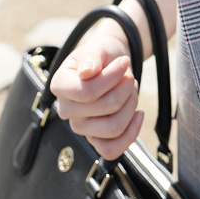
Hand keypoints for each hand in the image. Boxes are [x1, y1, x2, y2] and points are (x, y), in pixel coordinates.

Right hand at [49, 26, 143, 159]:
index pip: (87, 92)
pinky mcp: (95, 139)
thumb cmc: (102, 56)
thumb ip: (91, 55)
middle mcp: (66, 109)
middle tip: (128, 76)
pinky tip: (139, 113)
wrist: (111, 64)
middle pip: (107, 107)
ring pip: (113, 128)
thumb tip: (87, 71)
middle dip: (126, 87)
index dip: (112, 77)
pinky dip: (131, 134)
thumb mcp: (96, 47)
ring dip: (131, 105)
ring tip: (131, 90)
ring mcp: (80, 127)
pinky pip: (111, 150)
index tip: (124, 62)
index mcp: (60, 86)